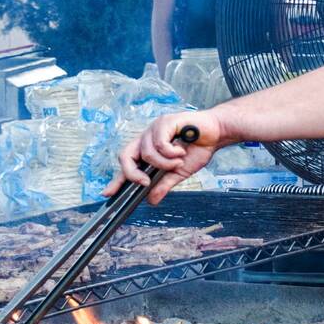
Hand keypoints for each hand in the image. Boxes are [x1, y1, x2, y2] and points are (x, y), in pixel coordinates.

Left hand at [104, 110, 223, 204]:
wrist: (216, 133)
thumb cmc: (197, 149)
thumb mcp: (178, 173)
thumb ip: (163, 185)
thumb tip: (151, 201)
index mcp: (147, 149)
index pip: (127, 164)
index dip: (117, 179)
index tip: (107, 194)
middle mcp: (146, 138)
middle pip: (125, 155)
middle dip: (132, 172)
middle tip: (146, 183)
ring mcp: (154, 129)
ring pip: (146, 154)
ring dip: (164, 163)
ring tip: (178, 161)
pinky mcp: (164, 122)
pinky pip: (159, 144)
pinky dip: (171, 152)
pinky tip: (181, 150)